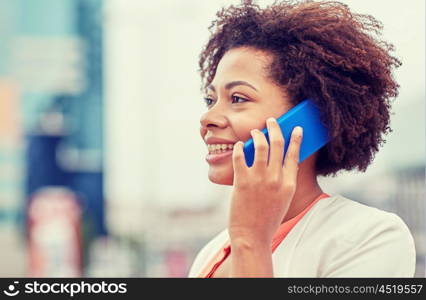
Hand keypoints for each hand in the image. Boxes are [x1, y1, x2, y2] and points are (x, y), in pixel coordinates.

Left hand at [229, 118, 302, 245]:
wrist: (252, 236)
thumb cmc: (266, 219)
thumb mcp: (282, 199)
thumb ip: (282, 180)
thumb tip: (274, 160)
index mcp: (289, 184)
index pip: (294, 155)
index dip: (296, 139)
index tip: (296, 128)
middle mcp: (276, 179)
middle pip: (278, 145)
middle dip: (275, 128)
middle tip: (271, 121)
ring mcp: (259, 179)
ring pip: (261, 146)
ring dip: (258, 134)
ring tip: (255, 131)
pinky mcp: (242, 181)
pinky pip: (240, 156)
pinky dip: (240, 148)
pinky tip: (239, 145)